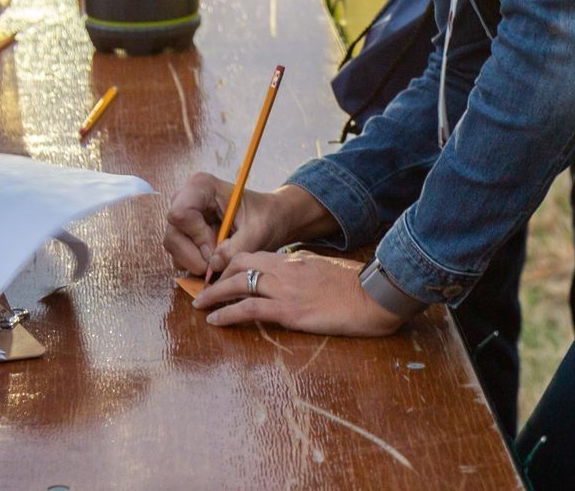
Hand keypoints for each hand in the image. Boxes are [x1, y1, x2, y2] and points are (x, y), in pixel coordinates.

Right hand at [163, 174, 333, 279]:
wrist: (270, 219)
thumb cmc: (266, 217)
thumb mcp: (258, 232)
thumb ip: (237, 248)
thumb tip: (213, 265)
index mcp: (202, 186)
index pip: (180, 213)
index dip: (196, 236)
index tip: (218, 247)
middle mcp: (186, 198)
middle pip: (173, 234)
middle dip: (194, 255)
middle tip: (218, 263)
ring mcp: (183, 217)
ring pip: (173, 247)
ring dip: (195, 262)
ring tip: (220, 261)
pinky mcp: (184, 233)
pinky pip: (178, 255)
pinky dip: (195, 264)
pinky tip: (215, 260)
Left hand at [194, 251, 406, 336]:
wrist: (375, 296)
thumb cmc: (359, 287)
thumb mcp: (328, 271)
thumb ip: (307, 272)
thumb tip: (295, 280)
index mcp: (296, 259)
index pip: (256, 255)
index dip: (234, 262)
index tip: (222, 273)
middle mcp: (286, 269)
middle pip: (240, 264)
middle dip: (218, 274)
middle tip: (203, 287)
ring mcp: (286, 289)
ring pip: (238, 284)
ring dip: (214, 294)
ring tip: (199, 304)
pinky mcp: (290, 311)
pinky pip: (249, 310)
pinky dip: (227, 314)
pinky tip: (215, 320)